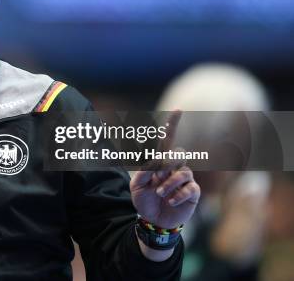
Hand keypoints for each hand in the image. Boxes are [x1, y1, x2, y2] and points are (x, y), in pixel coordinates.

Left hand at [130, 111, 200, 240]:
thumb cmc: (144, 200)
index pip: (167, 139)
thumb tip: (159, 160)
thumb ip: (145, 171)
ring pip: (182, 172)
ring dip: (168, 184)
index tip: (178, 110)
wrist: (153, 220)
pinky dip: (177, 195)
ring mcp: (185, 178)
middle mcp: (174, 166)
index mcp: (160, 161)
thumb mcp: (137, 185)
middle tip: (156, 182)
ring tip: (160, 194)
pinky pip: (189, 187)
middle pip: (178, 154)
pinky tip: (170, 201)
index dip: (172, 124)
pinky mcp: (193, 191)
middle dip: (165, 168)